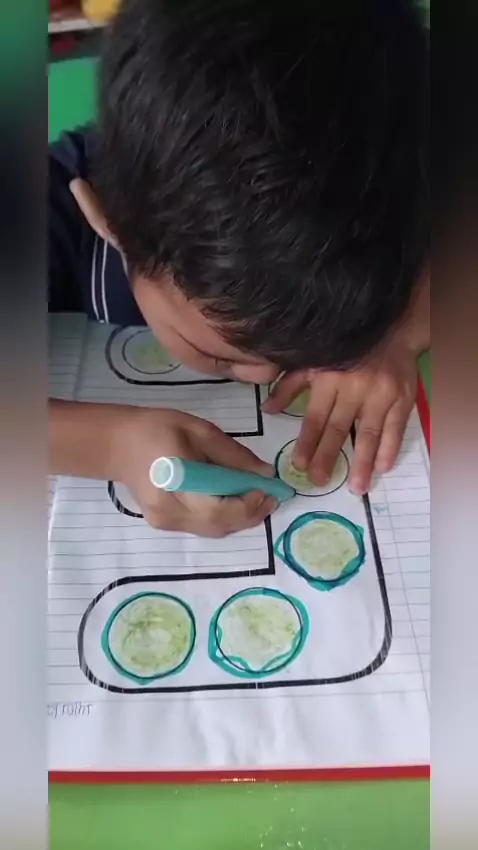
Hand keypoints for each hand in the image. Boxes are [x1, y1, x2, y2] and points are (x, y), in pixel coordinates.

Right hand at [112, 407, 276, 535]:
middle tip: (272, 495)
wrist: (117, 443)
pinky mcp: (166, 525)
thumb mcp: (199, 431)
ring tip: (259, 497)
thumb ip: (233, 455)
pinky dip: (226, 517)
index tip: (270, 488)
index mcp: (174, 487)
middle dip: (251, 513)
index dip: (250, 504)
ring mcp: (166, 524)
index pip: (220, 510)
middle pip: (220, 526)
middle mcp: (169, 514)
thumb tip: (266, 473)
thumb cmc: (156, 429)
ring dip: (241, 517)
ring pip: (214, 530)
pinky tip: (236, 500)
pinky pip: (204, 527)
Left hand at [263, 341, 417, 494]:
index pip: (315, 417)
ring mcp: (380, 394)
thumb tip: (266, 409)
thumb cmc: (347, 349)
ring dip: (362, 462)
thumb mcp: (313, 360)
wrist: (392, 329)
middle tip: (320, 480)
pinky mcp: (403, 398)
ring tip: (356, 486)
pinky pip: (396, 427)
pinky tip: (383, 467)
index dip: (307, 442)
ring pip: (368, 433)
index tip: (299, 464)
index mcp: (328, 379)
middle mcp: (353, 388)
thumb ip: (289, 385)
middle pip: (339, 428)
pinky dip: (390, 448)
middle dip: (328, 456)